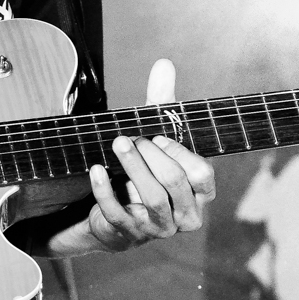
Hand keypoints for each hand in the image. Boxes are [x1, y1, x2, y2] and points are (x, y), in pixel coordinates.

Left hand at [83, 58, 215, 250]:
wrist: (116, 211)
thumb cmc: (146, 170)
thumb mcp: (155, 137)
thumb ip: (163, 103)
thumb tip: (164, 64)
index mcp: (200, 194)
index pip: (203, 175)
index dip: (181, 154)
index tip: (158, 135)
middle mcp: (185, 215)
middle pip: (174, 183)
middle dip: (152, 156)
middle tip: (130, 136)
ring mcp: (159, 229)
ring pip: (152, 199)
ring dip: (133, 168)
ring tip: (118, 144)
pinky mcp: (130, 235)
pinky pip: (118, 213)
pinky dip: (105, 191)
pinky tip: (95, 170)